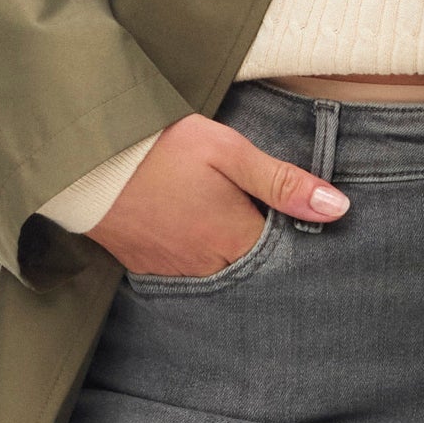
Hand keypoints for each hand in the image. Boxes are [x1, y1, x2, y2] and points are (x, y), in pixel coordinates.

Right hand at [92, 117, 348, 281]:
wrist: (85, 157)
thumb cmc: (161, 147)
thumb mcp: (228, 151)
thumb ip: (282, 182)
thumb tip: (337, 209)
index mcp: (233, 239)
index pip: (282, 256)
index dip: (293, 239)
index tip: (297, 221)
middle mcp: (206, 266)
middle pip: (250, 270)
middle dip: (263, 253)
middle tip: (263, 225)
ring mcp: (172, 270)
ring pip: (218, 275)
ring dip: (229, 257)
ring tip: (228, 225)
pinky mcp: (143, 266)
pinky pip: (183, 274)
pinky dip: (195, 259)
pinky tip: (194, 234)